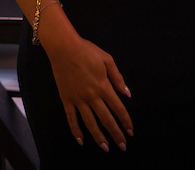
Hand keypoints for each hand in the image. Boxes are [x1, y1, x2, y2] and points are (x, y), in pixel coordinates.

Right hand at [41, 17, 133, 151]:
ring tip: (106, 148)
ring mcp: (78, 99)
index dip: (126, 121)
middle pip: (106, 119)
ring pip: (90, 122)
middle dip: (116, 134)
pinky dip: (75, 130)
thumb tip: (127, 94)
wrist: (64, 48)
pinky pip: (71, 118)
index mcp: (103, 86)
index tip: (130, 132)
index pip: (118, 108)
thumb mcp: (107, 59)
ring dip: (99, 137)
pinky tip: (81, 140)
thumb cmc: (87, 51)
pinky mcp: (66, 99)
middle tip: (122, 146)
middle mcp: (92, 96)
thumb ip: (118, 77)